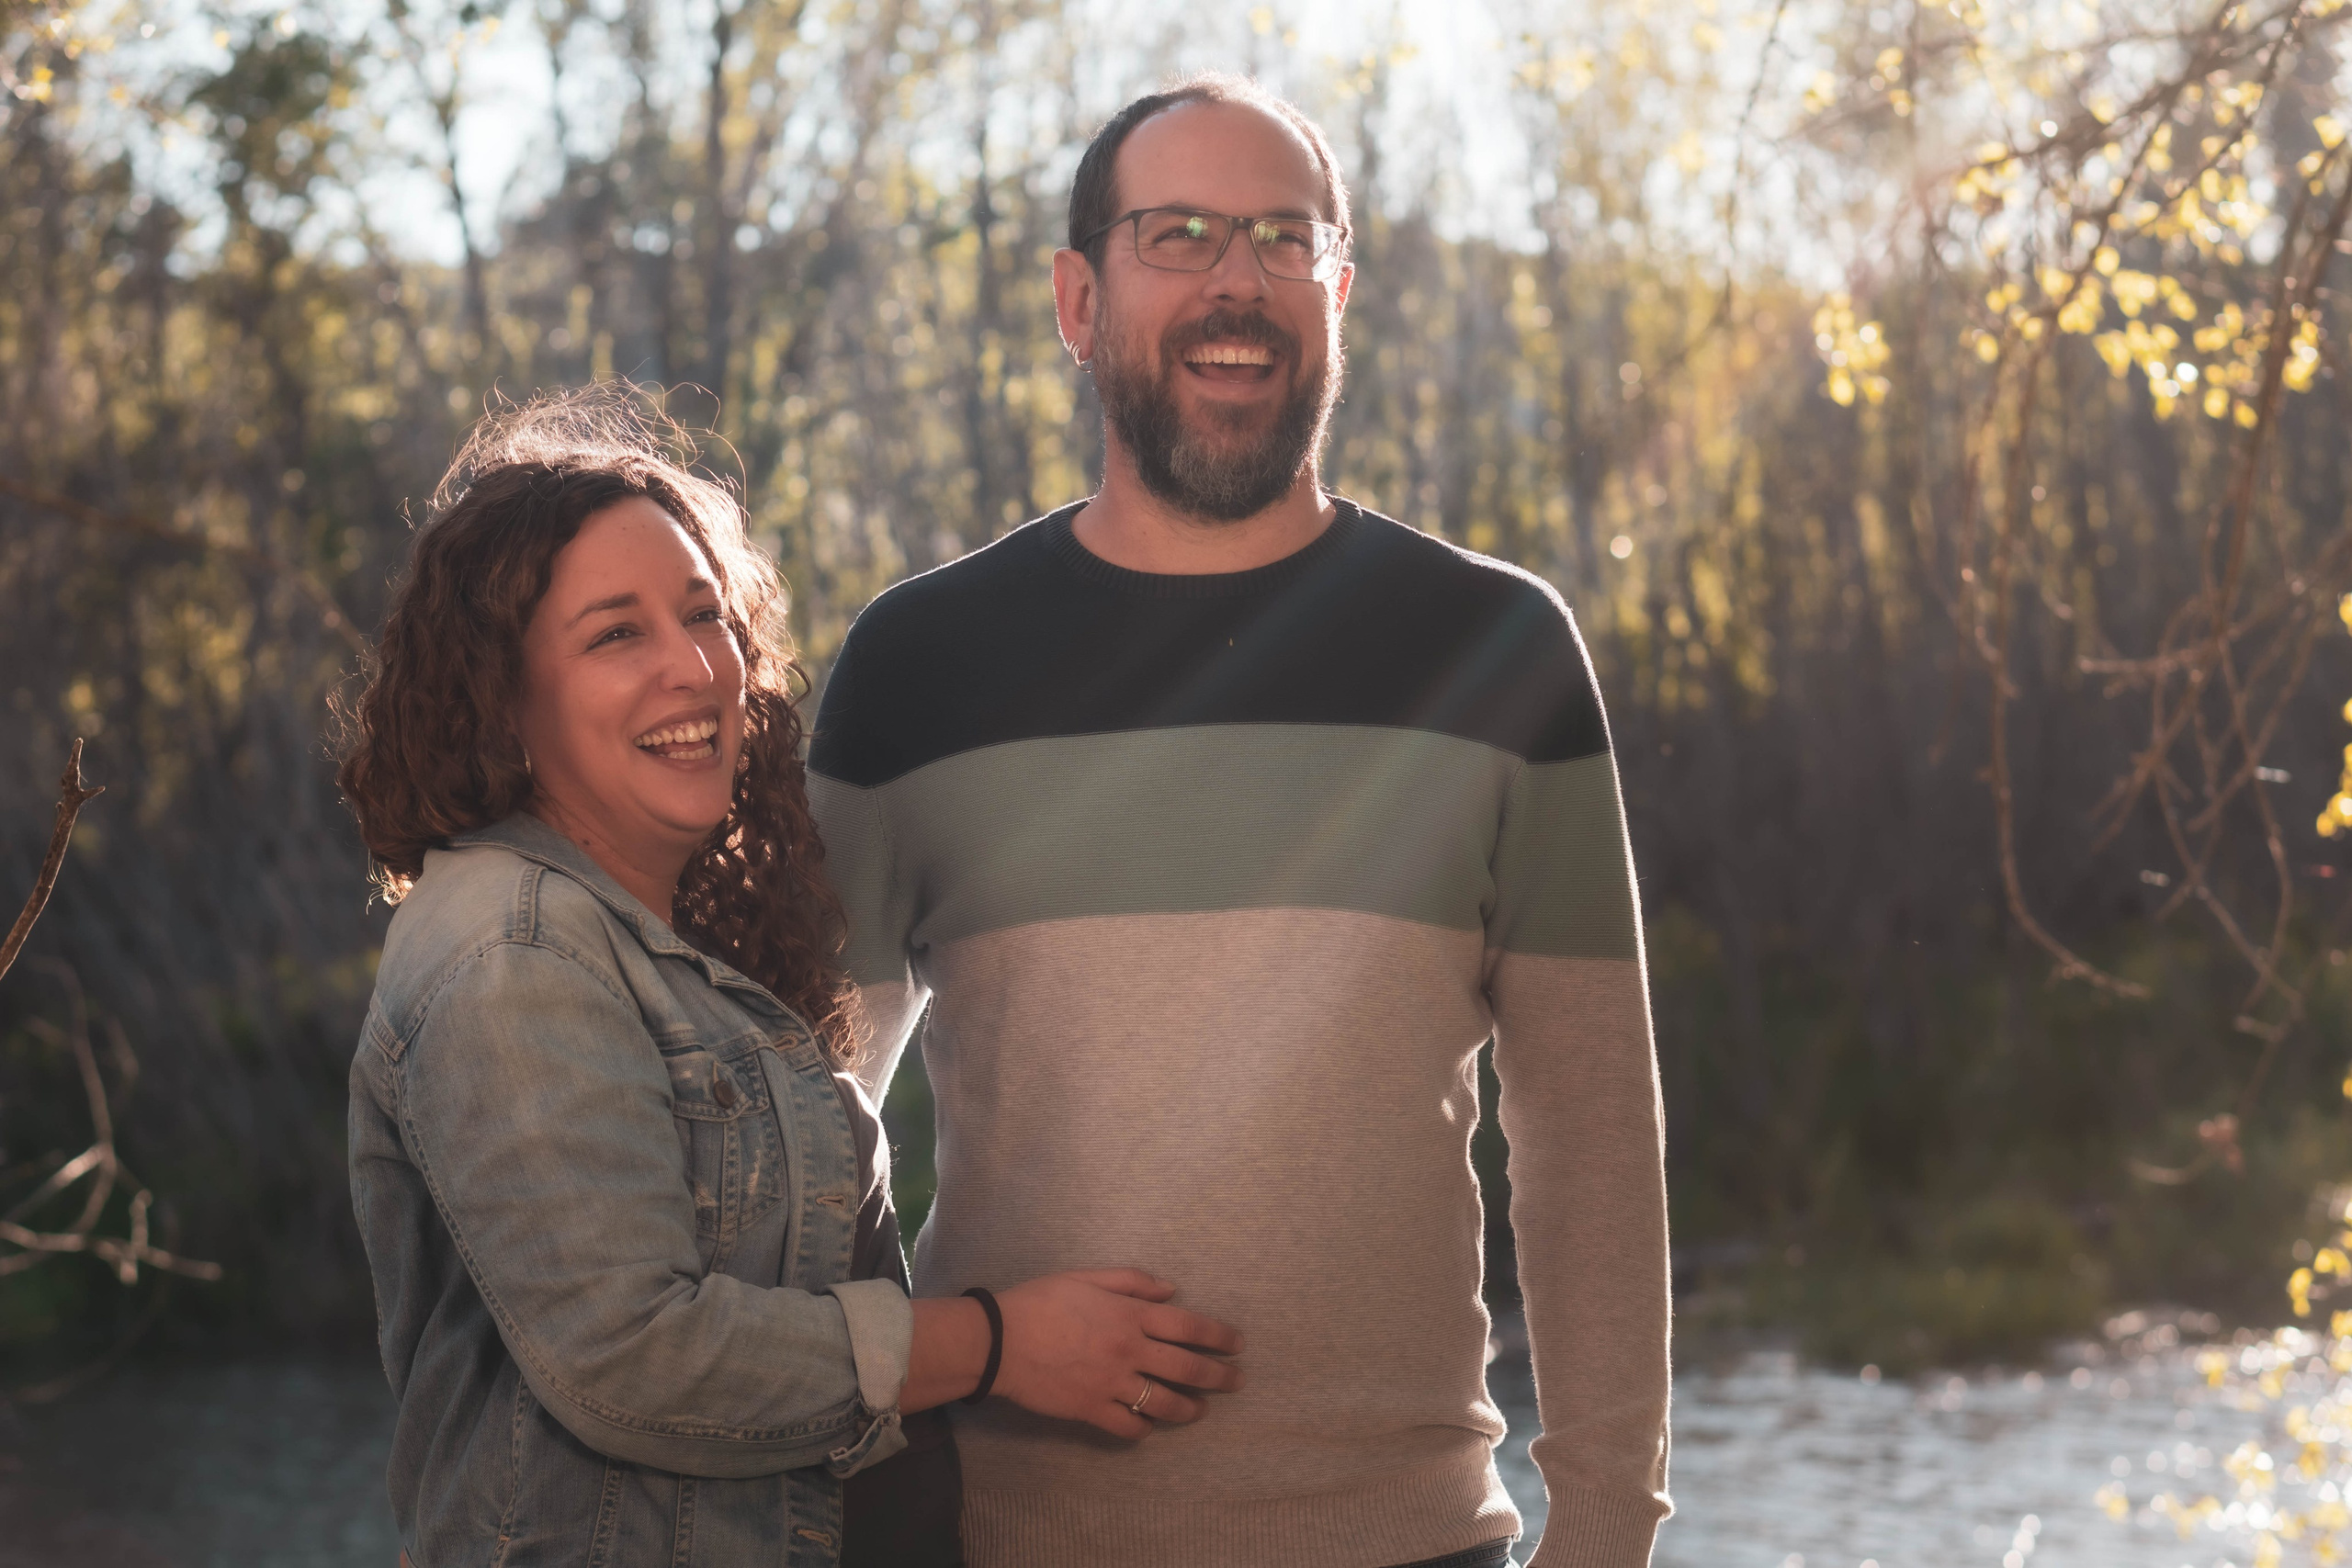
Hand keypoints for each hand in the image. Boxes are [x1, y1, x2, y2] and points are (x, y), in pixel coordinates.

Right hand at [991, 1268, 1244, 1438]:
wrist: (999, 1341)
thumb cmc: (1042, 1300)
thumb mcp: (1087, 1277)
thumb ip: (1132, 1281)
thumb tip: (1172, 1290)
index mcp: (1130, 1315)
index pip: (1189, 1326)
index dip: (1219, 1335)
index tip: (1238, 1344)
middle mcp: (1129, 1351)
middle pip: (1187, 1368)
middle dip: (1219, 1376)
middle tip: (1237, 1381)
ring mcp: (1112, 1384)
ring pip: (1164, 1403)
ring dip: (1190, 1408)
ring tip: (1202, 1410)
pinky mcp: (1092, 1410)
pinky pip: (1129, 1427)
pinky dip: (1145, 1428)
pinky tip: (1150, 1425)